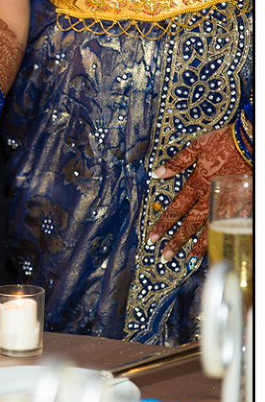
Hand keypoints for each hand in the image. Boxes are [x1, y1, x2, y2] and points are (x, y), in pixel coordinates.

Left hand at [147, 124, 249, 260]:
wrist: (248, 142)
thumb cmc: (224, 141)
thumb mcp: (196, 146)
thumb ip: (177, 162)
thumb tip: (157, 173)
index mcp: (197, 182)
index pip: (176, 208)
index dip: (163, 224)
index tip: (152, 237)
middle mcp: (209, 196)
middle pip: (190, 223)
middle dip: (176, 240)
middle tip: (164, 255)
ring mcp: (225, 202)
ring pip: (209, 228)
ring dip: (197, 244)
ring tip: (187, 259)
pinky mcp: (239, 205)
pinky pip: (228, 224)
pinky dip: (220, 236)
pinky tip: (214, 246)